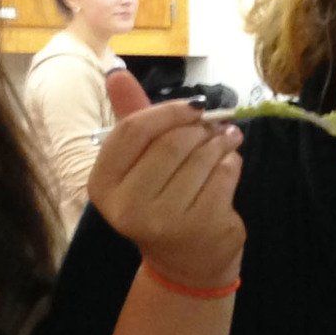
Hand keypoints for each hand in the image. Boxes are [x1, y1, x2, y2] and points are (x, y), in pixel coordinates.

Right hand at [88, 69, 244, 289]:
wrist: (185, 263)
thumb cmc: (160, 202)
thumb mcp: (139, 163)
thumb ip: (130, 117)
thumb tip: (116, 72)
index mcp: (103, 185)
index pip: (133, 130)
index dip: (167, 111)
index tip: (193, 107)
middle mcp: (127, 207)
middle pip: (171, 142)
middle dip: (199, 129)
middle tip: (214, 126)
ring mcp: (164, 220)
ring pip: (202, 156)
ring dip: (220, 142)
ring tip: (227, 139)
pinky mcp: (201, 226)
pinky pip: (225, 174)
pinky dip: (233, 162)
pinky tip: (229, 165)